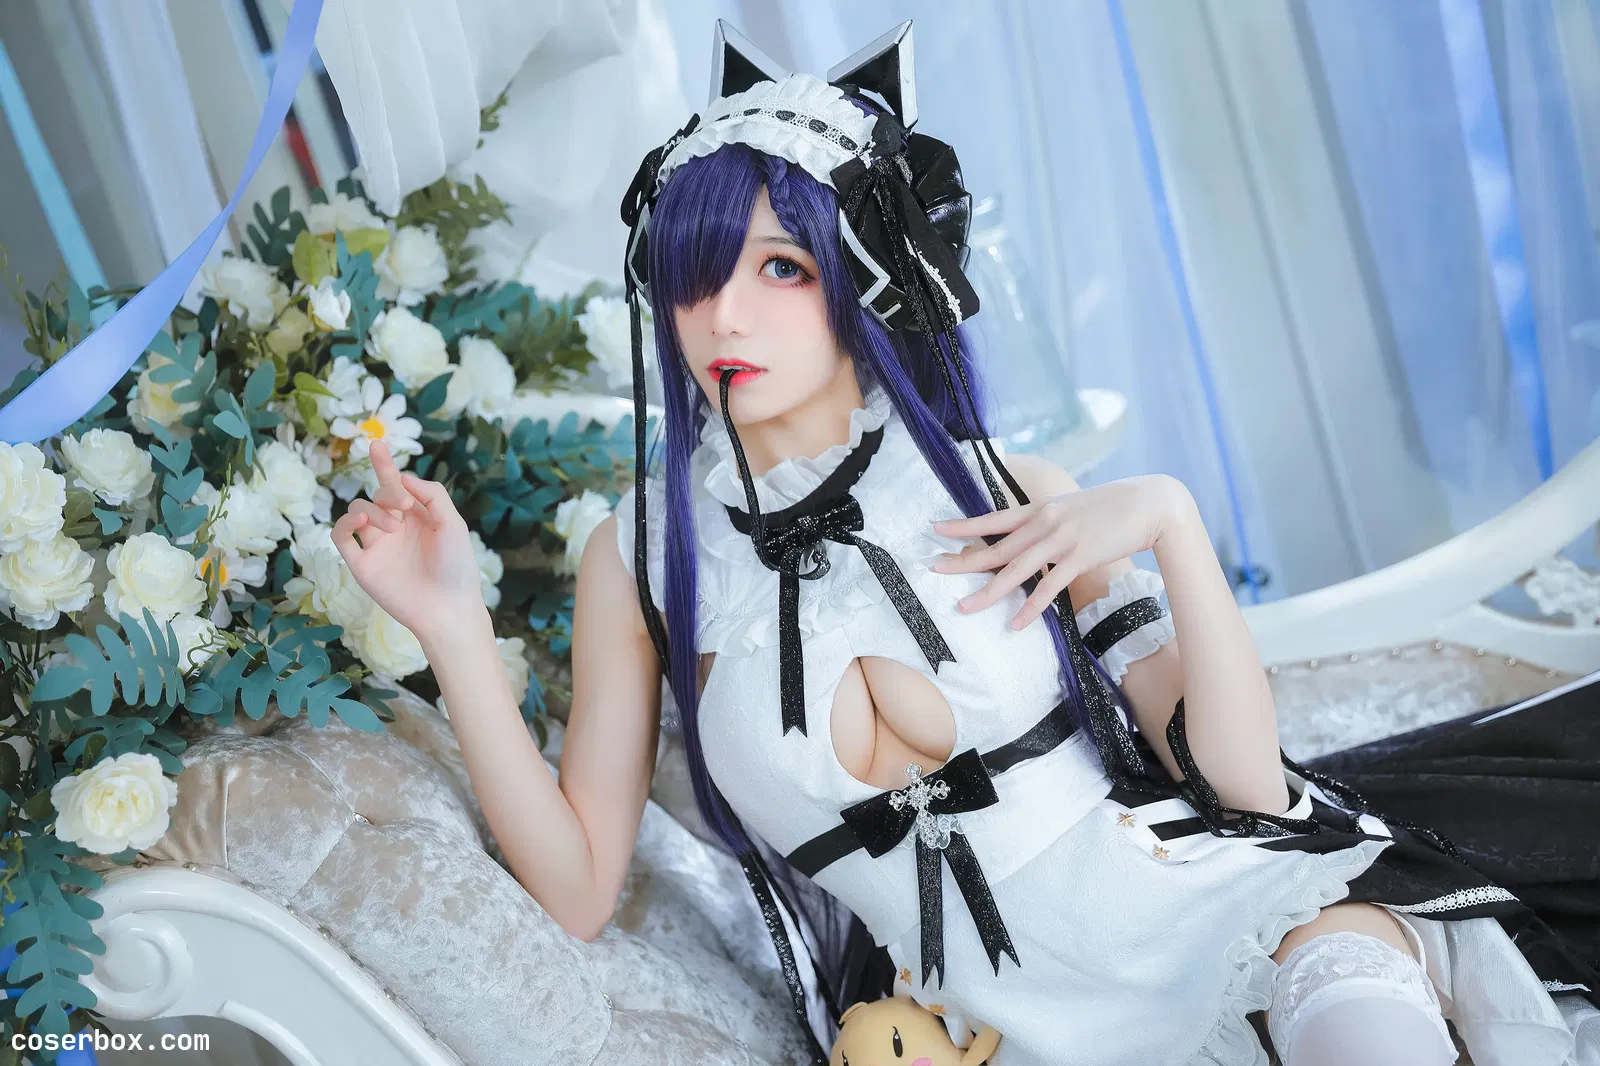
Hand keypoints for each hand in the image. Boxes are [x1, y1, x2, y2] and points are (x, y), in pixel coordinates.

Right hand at [331, 439, 482, 641]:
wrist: (447, 607)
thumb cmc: (456, 566)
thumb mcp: (452, 523)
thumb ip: (431, 494)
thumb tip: (403, 476)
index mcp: (417, 517)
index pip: (396, 485)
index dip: (384, 465)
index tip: (376, 445)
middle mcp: (394, 528)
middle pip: (377, 495)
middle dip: (388, 492)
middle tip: (405, 506)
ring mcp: (376, 546)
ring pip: (357, 511)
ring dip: (372, 510)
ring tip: (392, 527)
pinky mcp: (362, 564)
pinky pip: (341, 537)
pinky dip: (346, 524)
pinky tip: (361, 523)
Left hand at [929, 474, 1190, 629]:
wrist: (1152, 503)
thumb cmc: (1115, 506)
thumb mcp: (1074, 507)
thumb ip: (1051, 520)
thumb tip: (1034, 533)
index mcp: (1040, 509)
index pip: (993, 518)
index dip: (963, 525)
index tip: (936, 528)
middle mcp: (1045, 523)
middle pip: (996, 547)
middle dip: (963, 560)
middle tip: (933, 569)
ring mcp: (1061, 541)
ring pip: (1016, 571)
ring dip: (988, 592)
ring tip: (964, 608)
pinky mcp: (1080, 558)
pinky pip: (1049, 588)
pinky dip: (1031, 608)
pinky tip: (1015, 624)